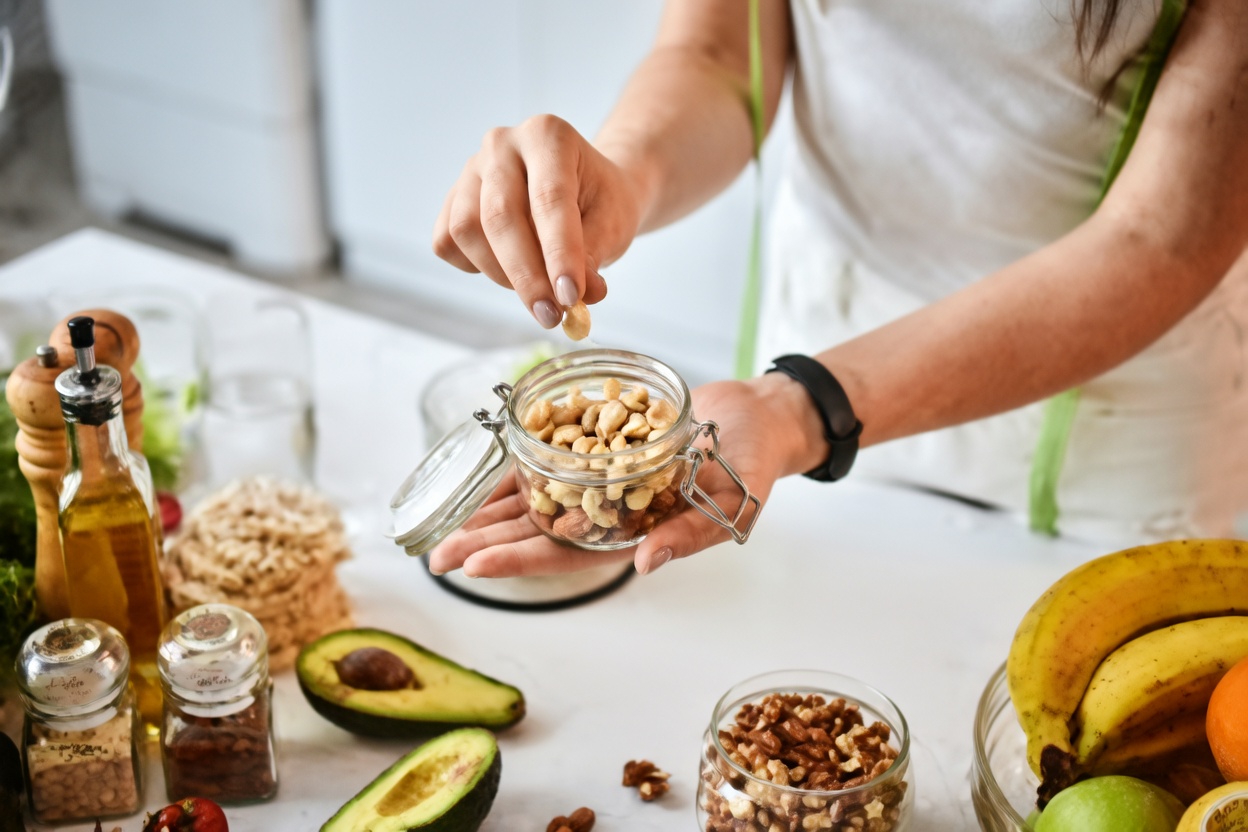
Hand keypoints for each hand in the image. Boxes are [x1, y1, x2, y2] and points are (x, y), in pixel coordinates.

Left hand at [428, 376, 814, 576]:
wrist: (757, 417)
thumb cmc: (753, 464)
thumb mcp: (734, 503)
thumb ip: (691, 534)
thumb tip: (647, 562)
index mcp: (635, 535)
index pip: (567, 556)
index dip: (520, 561)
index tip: (475, 566)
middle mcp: (609, 513)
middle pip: (537, 532)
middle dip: (487, 543)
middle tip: (436, 555)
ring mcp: (600, 480)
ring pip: (534, 499)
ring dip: (489, 511)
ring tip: (441, 523)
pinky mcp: (598, 444)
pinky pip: (549, 457)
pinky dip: (517, 463)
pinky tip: (481, 470)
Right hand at [432, 114, 646, 327]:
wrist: (586, 188)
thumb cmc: (601, 202)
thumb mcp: (613, 224)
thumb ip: (594, 256)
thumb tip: (579, 297)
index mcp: (548, 135)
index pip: (549, 199)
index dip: (559, 254)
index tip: (571, 298)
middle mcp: (502, 144)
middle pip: (500, 216)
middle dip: (526, 275)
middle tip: (551, 316)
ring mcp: (471, 169)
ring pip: (466, 230)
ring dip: (500, 274)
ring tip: (537, 289)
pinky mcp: (452, 198)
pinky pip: (447, 242)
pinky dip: (475, 266)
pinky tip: (507, 268)